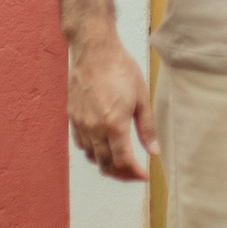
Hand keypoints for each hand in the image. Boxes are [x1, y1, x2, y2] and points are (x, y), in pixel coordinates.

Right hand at [68, 31, 159, 182]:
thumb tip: (154, 151)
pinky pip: (81, 143)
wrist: (95, 51)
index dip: (134, 173)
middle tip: (134, 172)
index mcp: (114, 125)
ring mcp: (81, 123)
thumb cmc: (121, 70)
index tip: (144, 175)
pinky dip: (92, 151)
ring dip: (106, 163)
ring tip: (120, 161)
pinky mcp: (72, 117)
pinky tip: (102, 146)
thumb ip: (147, 128)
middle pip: (106, 164)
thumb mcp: (141, 98)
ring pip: (92, 156)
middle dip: (121, 173)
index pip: (123, 161)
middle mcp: (95, 128)